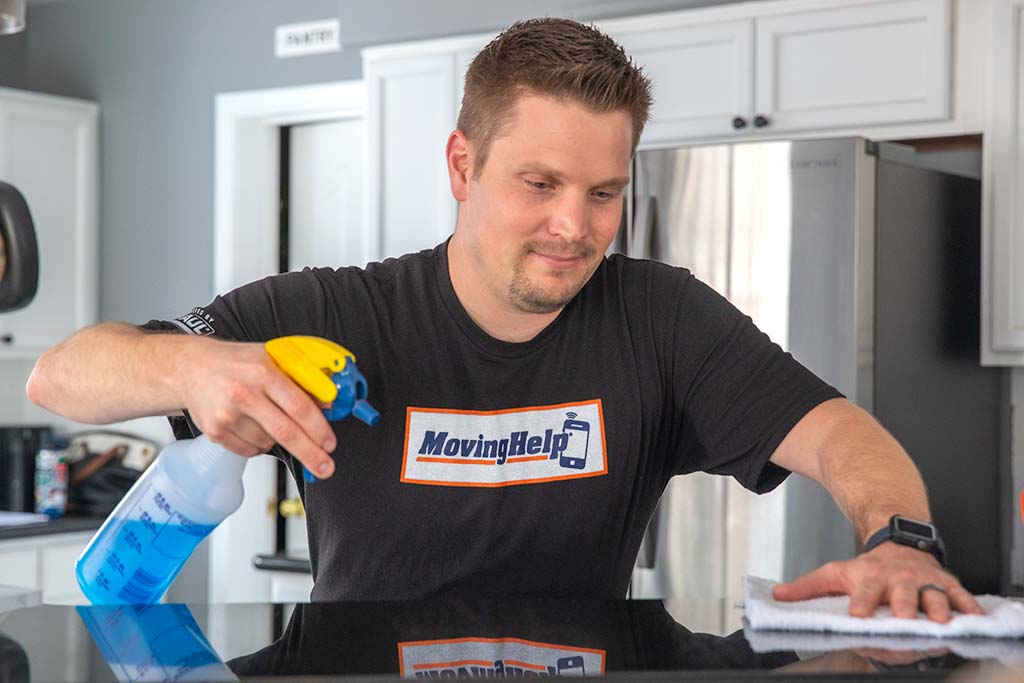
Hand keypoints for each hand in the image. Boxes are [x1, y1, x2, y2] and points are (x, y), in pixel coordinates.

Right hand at [174, 336, 337, 476]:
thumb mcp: (271, 359)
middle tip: (325, 467)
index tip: (329, 443)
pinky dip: (258, 444)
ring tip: (266, 418)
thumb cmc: (235, 362)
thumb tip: (326, 404)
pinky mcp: (215, 431)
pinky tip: (251, 425)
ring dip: (277, 440)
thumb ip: (299, 380)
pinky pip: (250, 450)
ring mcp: (227, 415)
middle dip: (310, 454)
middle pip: (286, 432)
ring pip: (268, 443)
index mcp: (263, 372)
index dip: (318, 429)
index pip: (299, 406)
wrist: (191, 368)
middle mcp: (244, 394)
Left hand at [772, 542, 983, 621]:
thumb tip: (778, 595)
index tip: (858, 613)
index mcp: (870, 578)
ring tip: (939, 620)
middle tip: (903, 617)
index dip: (861, 601)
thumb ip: (808, 587)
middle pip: (901, 594)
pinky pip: (961, 595)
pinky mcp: (946, 583)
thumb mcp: (835, 572)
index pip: (864, 591)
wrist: (900, 545)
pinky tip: (974, 617)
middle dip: (903, 605)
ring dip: (937, 607)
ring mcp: (924, 581)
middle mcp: (898, 580)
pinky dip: (968, 606)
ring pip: (933, 594)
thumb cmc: (868, 568)